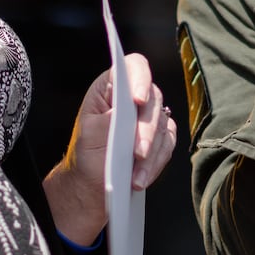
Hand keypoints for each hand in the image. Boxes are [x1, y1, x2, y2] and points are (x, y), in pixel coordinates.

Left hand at [44, 52, 179, 246]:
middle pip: (153, 99)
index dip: (139, 79)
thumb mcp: (90, 136)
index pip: (132, 68)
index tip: (138, 100)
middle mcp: (134, 99)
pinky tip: (141, 178)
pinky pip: (168, 145)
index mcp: (111, 88)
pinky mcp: (161, 139)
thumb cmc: (87, 156)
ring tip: (135, 175)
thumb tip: (127, 110)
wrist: (92, 186)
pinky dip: (156, 163)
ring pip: (163, 126)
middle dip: (146, 129)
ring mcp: (150, 119)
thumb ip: (108, 119)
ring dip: (151, 153)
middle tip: (138, 152)